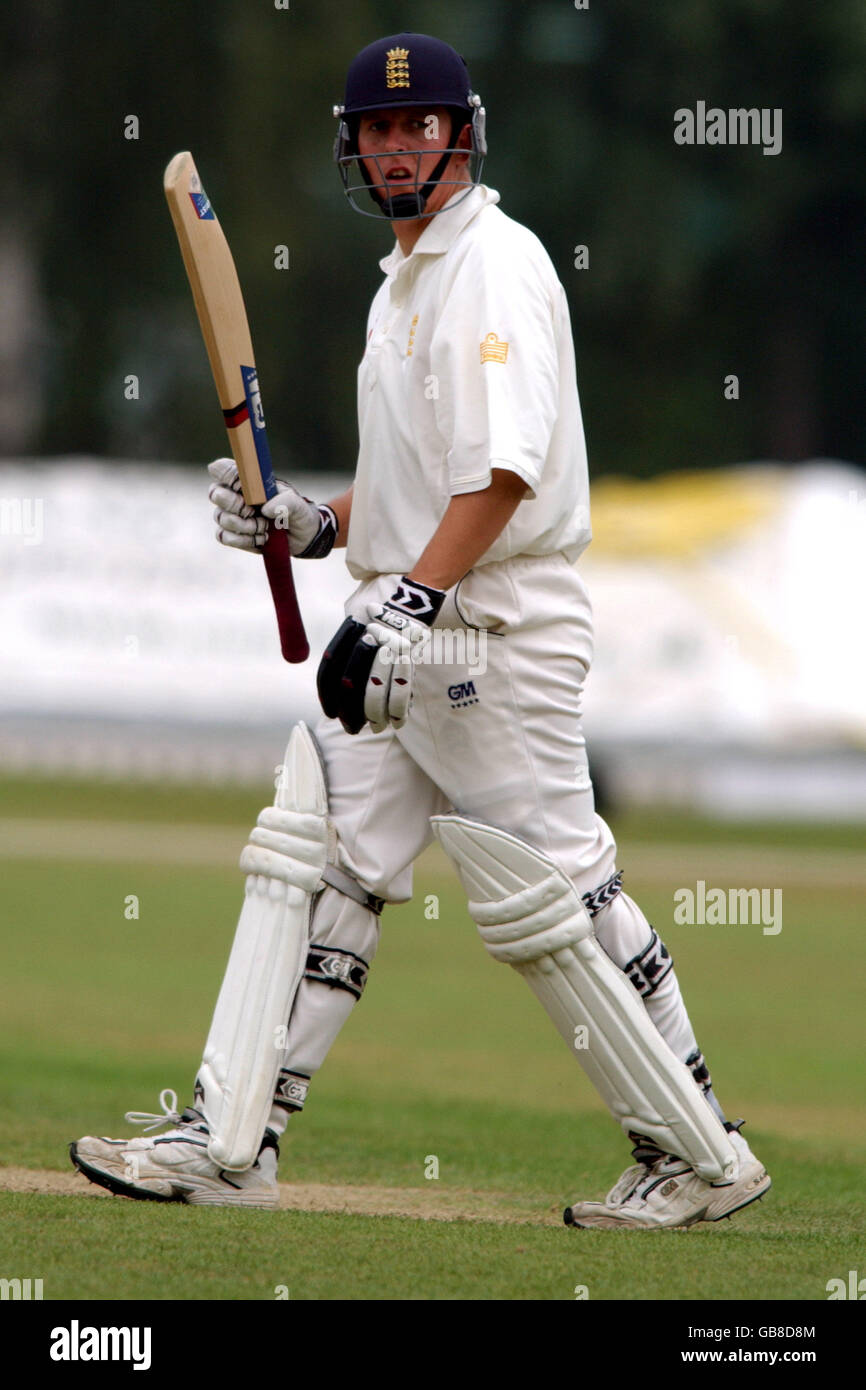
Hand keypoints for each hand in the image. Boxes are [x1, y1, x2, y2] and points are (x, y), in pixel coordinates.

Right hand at [207, 458, 337, 556]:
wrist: (302, 538)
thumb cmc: (297, 513)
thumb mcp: (297, 504)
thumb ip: (286, 501)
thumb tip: (265, 509)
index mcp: (247, 481)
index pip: (223, 468)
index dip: (225, 475)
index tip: (240, 486)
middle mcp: (235, 495)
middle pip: (215, 493)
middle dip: (233, 504)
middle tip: (252, 511)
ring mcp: (231, 515)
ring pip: (220, 517)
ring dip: (244, 525)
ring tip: (264, 528)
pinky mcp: (233, 535)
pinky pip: (223, 536)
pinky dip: (242, 540)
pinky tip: (260, 539)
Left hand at [317, 577, 445, 733]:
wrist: (407, 606)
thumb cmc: (377, 620)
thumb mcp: (354, 625)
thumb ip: (343, 651)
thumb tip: (332, 689)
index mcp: (349, 633)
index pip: (330, 669)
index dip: (327, 695)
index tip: (329, 713)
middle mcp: (367, 642)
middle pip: (350, 684)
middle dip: (350, 711)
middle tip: (350, 728)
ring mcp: (388, 651)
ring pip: (375, 689)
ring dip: (374, 714)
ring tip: (375, 729)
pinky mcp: (408, 658)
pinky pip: (403, 690)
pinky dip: (399, 709)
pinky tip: (397, 724)